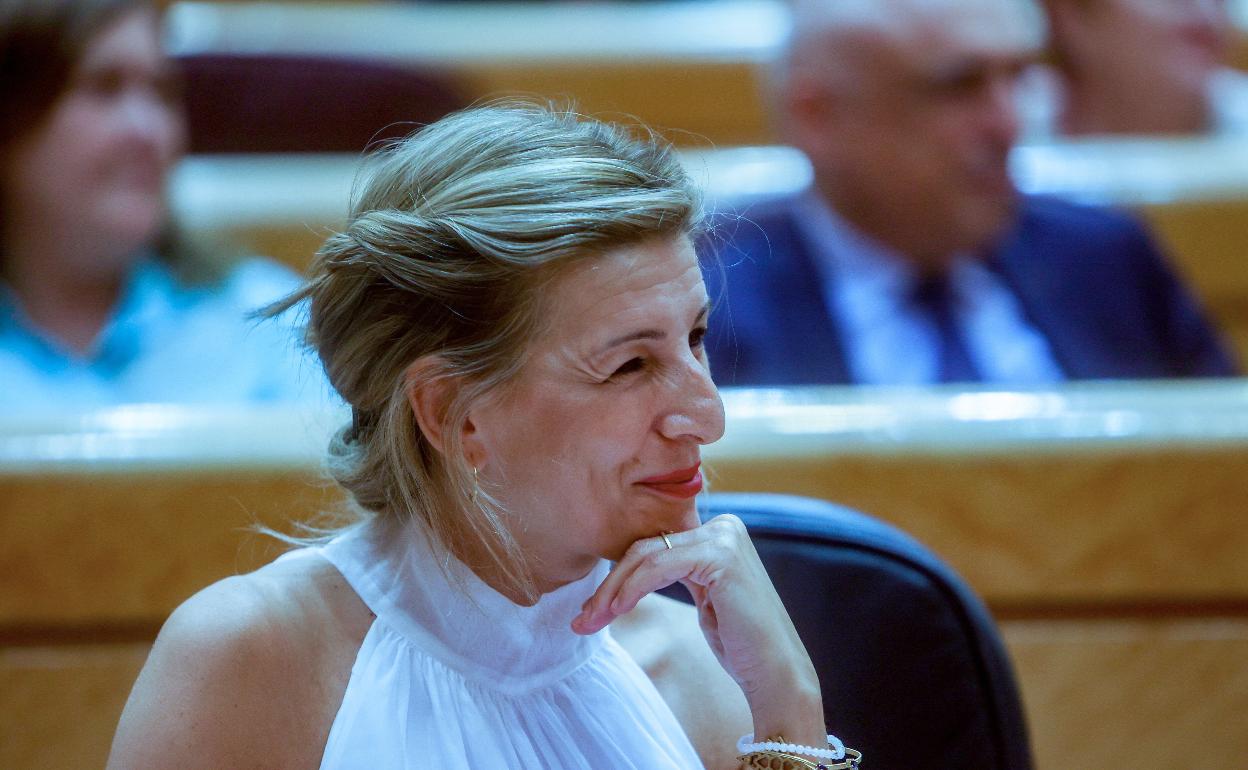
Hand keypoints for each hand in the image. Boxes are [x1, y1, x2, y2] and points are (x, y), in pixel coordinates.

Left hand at [571, 514, 825, 744]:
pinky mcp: (721, 556)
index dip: (618, 576)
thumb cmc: (741, 645)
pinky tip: (614, 610)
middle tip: (582, 620)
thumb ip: (679, 571)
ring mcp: (724, 538)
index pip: (655, 546)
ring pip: (647, 555)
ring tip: (589, 621)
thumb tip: (630, 568)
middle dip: (609, 585)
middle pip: (646, 548)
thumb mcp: (705, 598)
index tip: (591, 611)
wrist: (776, 675)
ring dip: (611, 591)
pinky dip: (631, 588)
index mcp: (720, 532)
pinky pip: (660, 567)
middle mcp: (724, 527)